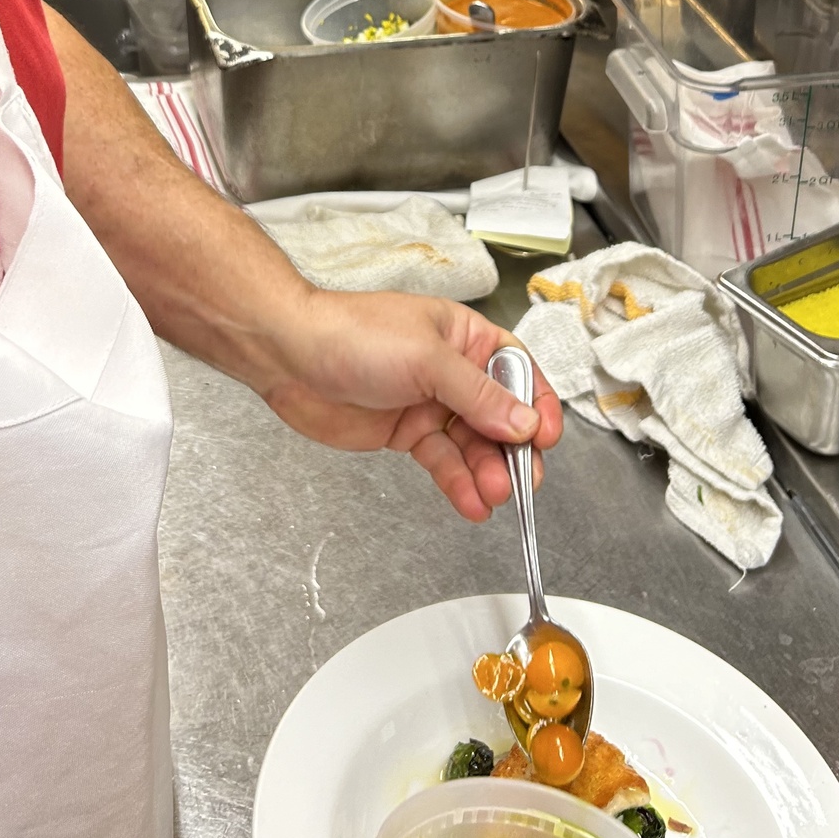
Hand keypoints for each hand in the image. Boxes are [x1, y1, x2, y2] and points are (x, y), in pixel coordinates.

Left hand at [257, 291, 563, 523]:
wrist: (291, 355)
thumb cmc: (354, 334)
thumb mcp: (427, 360)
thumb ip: (478, 396)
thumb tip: (524, 422)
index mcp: (464, 337)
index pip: (517, 371)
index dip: (537, 403)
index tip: (547, 436)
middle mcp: (451, 371)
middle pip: (499, 415)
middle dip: (514, 449)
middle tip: (524, 479)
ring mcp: (429, 403)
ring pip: (472, 444)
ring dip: (487, 471)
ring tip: (496, 495)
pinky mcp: (406, 432)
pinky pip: (442, 461)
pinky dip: (458, 483)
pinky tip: (472, 503)